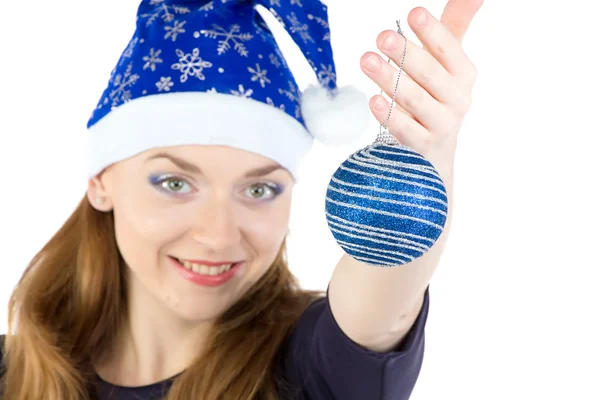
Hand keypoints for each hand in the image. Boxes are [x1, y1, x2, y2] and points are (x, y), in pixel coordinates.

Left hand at [360, 0, 482, 181]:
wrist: (436, 149)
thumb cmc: (437, 94)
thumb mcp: (447, 61)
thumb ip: (455, 25)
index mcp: (463, 74)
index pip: (448, 49)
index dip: (432, 32)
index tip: (413, 13)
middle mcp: (457, 100)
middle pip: (430, 74)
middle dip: (406, 54)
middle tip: (382, 37)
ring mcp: (441, 125)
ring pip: (415, 101)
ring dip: (390, 80)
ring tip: (367, 60)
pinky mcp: (423, 146)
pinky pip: (405, 130)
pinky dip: (390, 116)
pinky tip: (374, 100)